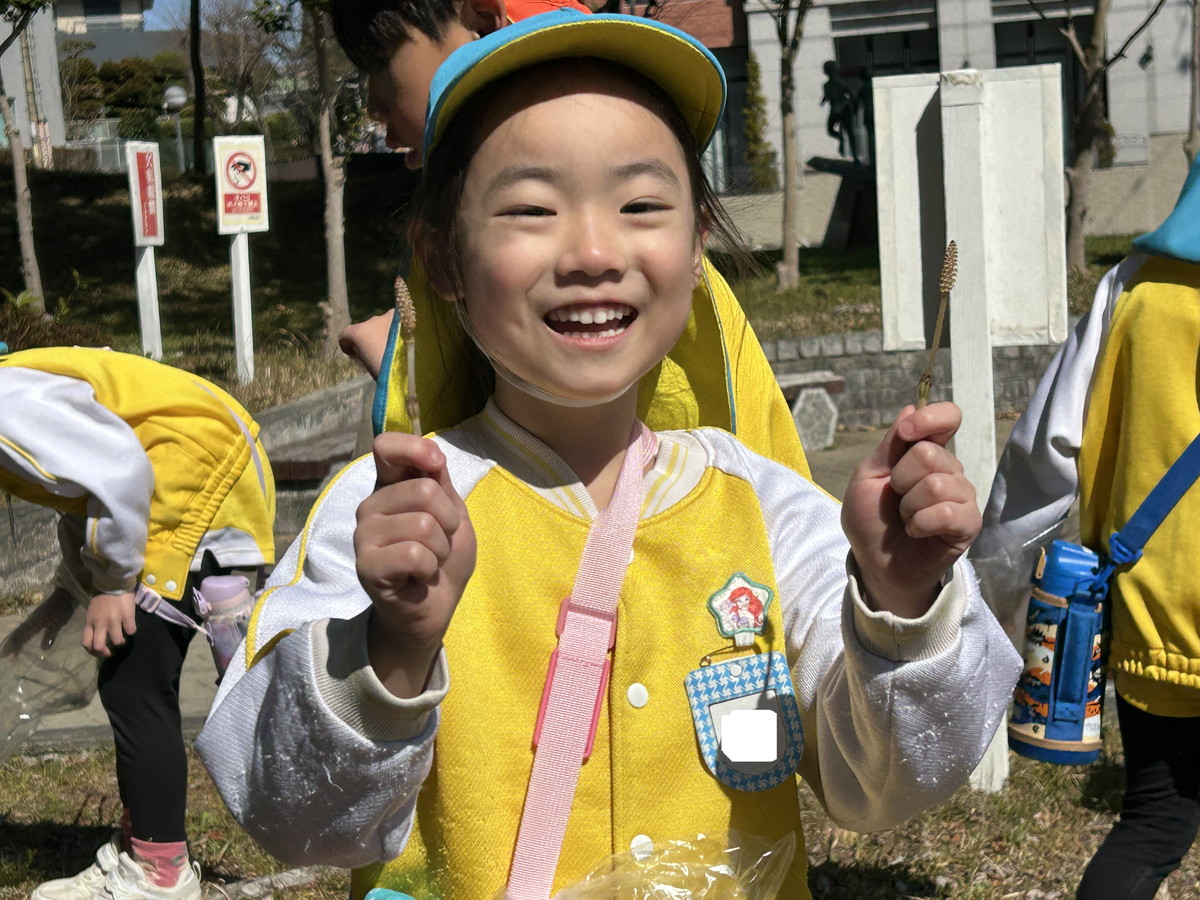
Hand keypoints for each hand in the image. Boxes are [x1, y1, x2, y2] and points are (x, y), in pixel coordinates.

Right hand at [1, 588, 76, 657]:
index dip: (15, 647)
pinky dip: (17, 634)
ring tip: (6, 648)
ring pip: (18, 631)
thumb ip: (50, 635)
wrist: (64, 595)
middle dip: (10, 645)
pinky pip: (22, 628)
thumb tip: (42, 649)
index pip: (21, 637)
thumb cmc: (62, 609)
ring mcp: (32, 618)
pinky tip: (18, 637)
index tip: (9, 657)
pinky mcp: (35, 617)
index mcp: (34, 624)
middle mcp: (30, 621)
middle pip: (17, 634)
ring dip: (12, 640)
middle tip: (2, 655)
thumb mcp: (58, 623)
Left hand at [83, 591, 136, 657]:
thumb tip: (98, 637)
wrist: (114, 583)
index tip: (101, 651)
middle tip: (111, 651)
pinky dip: (131, 630)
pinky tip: (130, 626)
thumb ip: (93, 624)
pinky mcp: (127, 616)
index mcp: (90, 622)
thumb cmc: (102, 598)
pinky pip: (131, 631)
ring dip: (121, 641)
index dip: (93, 652)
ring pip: (117, 641)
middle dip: (105, 652)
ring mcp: (114, 620)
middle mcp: (100, 624)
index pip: (86, 643)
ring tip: (123, 636)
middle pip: (98, 646)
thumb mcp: (92, 612)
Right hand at [355, 433, 475, 697]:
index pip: (386, 447)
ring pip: (423, 524)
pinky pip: (414, 554)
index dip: (414, 448)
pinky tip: (419, 576)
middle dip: (449, 520)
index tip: (436, 464)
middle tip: (441, 541)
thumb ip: (441, 484)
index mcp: (390, 487)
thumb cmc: (442, 559)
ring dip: (441, 548)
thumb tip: (433, 454)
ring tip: (430, 561)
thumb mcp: (453, 515)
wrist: (434, 608)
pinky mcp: (366, 565)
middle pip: (423, 490)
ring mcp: (364, 535)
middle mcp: (371, 506)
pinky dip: (430, 567)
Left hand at [841, 403, 979, 617]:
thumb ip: (890, 445)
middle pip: (931, 454)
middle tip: (895, 498)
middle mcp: (949, 470)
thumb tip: (912, 407)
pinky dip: (921, 522)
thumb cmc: (871, 519)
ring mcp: (962, 496)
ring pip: (938, 484)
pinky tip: (916, 531)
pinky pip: (948, 512)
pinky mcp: (969, 524)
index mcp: (925, 452)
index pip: (948, 417)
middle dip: (901, 478)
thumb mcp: (867, 477)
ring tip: (905, 519)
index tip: (907, 433)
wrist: (876, 563)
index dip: (931, 418)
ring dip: (909, 505)